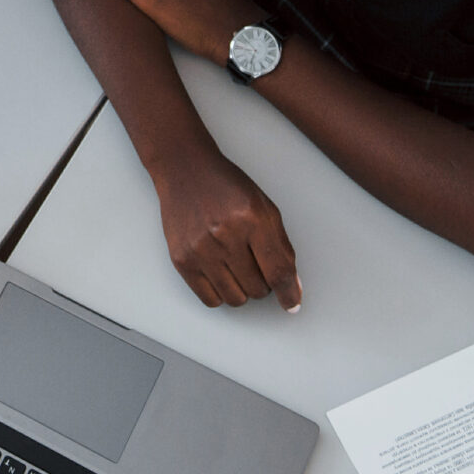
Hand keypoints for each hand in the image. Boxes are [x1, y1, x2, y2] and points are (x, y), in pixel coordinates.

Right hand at [152, 144, 302, 310]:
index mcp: (252, 218)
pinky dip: (221, 293)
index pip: (277, 271)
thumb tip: (292, 288)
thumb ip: (281, 247)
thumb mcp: (264, 207)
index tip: (292, 304)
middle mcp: (225, 235)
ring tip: (237, 266)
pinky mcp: (181, 260)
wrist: (185, 170)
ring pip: (236, 299)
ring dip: (242, 289)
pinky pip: (210, 300)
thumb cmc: (226, 186)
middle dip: (263, 281)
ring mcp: (200, 249)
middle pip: (258, 289)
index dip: (289, 294)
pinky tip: (221, 274)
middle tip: (254, 262)